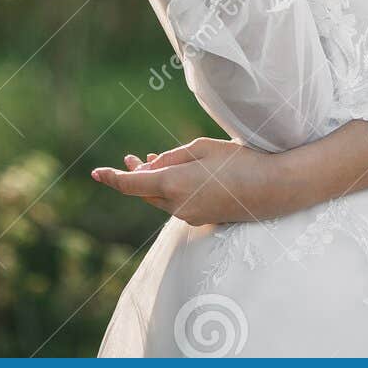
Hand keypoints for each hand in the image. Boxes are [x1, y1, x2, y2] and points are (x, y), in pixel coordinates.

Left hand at [90, 137, 290, 225]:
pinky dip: (170, 190)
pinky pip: (176, 204)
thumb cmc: (238, 160)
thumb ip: (172, 157)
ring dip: (153, 181)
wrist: (271, 189)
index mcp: (173, 185)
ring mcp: (189, 216)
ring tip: (149, 160)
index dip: (112, 178)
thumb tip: (151, 165)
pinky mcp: (201, 219)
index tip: (96, 172)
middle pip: (144, 192)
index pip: (132, 185)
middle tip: (128, 157)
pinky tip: (175, 175)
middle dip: (133, 175)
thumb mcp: (202, 148)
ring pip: (160, 198)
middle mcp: (176, 206)